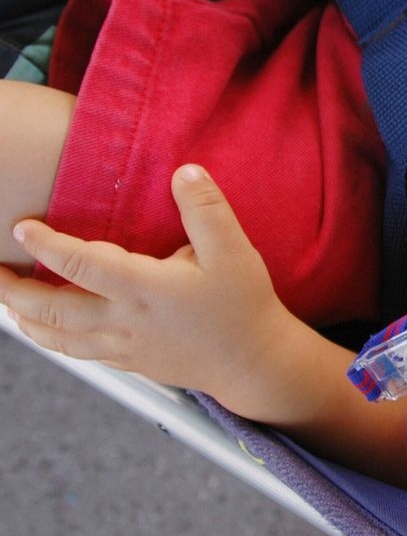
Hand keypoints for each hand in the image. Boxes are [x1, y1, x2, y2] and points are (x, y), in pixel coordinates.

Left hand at [0, 164, 298, 401]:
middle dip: (12, 290)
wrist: (253, 362)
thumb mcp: (234, 252)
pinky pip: (75, 353)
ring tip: (8, 299)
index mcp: (145, 289)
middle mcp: (124, 321)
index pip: (80, 265)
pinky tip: (46, 326)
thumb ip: (206, 210)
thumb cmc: (243, 306)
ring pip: (55, 337)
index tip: (22, 227)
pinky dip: (49, 338)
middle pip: (50, 309)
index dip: (45, 245)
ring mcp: (122, 346)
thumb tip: (184, 173)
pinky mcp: (128, 362)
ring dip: (23, 317)